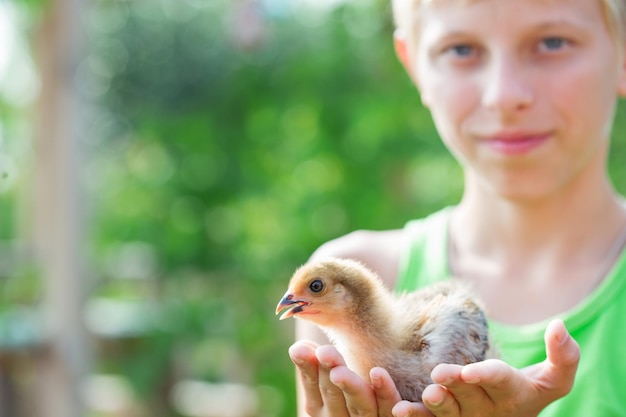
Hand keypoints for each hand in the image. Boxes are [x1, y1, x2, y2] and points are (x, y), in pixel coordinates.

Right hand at [289, 341, 421, 416]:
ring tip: (340, 370)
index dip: (308, 367)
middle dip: (328, 372)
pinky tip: (378, 373)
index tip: (301, 349)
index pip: (313, 385)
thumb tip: (299, 347)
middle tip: (324, 352)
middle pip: (334, 395)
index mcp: (321, 408)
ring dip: (351, 386)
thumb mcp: (326, 388)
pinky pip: (389, 410)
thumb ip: (314, 368)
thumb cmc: (345, 402)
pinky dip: (385, 394)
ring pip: (360, 405)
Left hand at [392, 319, 579, 416]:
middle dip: (454, 385)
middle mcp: (486, 408)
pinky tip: (398, 409)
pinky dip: (414, 415)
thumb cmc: (530, 391)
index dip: (486, 375)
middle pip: (468, 395)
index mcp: (512, 393)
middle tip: (438, 375)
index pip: (499, 380)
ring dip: (433, 404)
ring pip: (446, 411)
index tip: (470, 370)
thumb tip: (559, 325)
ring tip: (425, 393)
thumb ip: (564, 356)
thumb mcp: (553, 380)